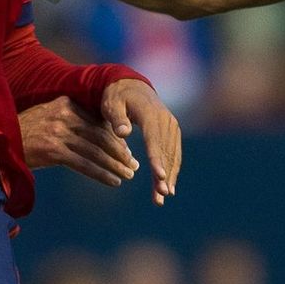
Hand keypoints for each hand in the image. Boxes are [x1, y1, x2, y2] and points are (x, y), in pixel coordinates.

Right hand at [18, 96, 138, 186]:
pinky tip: (113, 181)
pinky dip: (101, 174)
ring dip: (114, 166)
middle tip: (133, 165)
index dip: (116, 139)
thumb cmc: (28, 134)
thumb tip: (100, 138)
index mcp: (66, 103)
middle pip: (100, 136)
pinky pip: (84, 164)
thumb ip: (72, 122)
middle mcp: (64, 115)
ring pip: (95, 151)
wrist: (1, 144)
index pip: (98, 122)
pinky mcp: (53, 150)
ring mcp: (58, 132)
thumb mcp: (50, 119)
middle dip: (120, 153)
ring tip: (127, 175)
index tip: (128, 152)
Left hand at [101, 78, 180, 205]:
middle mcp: (166, 121)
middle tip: (161, 195)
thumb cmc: (116, 97)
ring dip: (169, 177)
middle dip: (164, 175)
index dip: (157, 159)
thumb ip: (117, 118)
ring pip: (172, 156)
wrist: (131, 86)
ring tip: (162, 197)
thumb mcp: (111, 104)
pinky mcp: (172, 133)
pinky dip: (171, 171)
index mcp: (151, 114)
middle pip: (166, 152)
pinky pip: (173, 154)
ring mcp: (172, 127)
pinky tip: (167, 188)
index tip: (158, 177)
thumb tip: (123, 132)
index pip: (154, 140)